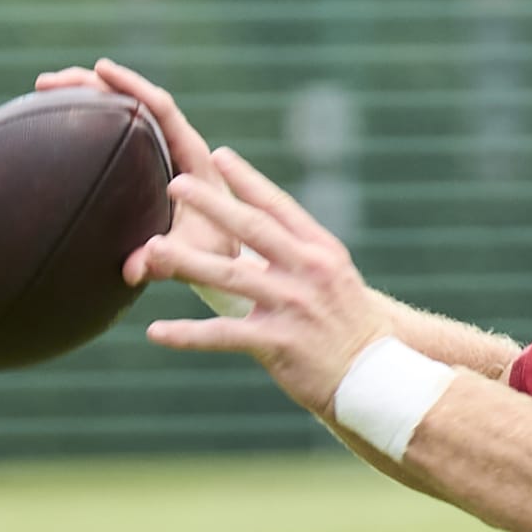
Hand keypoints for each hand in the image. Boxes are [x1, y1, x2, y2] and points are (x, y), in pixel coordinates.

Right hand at [35, 58, 234, 284]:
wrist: (225, 258)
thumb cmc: (218, 254)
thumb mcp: (199, 256)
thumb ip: (171, 260)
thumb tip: (135, 267)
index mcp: (194, 156)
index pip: (162, 108)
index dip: (133, 85)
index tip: (100, 68)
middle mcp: (176, 148)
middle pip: (133, 101)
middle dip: (92, 85)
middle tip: (46, 82)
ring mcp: (158, 155)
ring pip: (121, 115)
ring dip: (84, 100)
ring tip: (40, 92)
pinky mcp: (143, 169)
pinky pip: (114, 138)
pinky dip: (85, 126)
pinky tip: (50, 126)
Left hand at [131, 147, 391, 416]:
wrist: (378, 375)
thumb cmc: (349, 325)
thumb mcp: (332, 279)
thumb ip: (295, 255)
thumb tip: (253, 231)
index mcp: (322, 251)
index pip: (280, 207)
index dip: (249, 180)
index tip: (220, 155)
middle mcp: (309, 272)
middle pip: (253, 229)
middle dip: (213, 203)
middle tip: (177, 183)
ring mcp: (293, 306)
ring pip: (230, 276)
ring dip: (188, 261)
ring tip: (154, 248)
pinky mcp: (279, 343)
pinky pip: (223, 336)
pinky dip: (186, 335)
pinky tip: (155, 331)